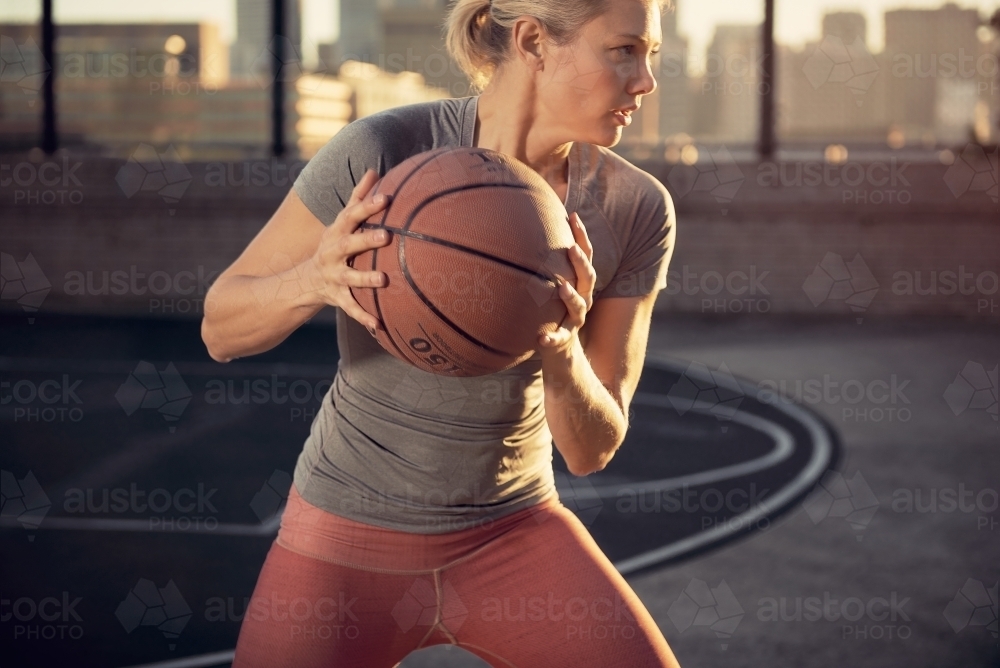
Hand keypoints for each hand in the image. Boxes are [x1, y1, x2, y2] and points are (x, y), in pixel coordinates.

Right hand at [309, 169, 392, 333]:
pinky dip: (364, 317)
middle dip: (365, 240)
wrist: (303, 282)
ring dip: (365, 279)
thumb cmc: (333, 245)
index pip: (351, 216)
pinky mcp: (336, 297)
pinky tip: (379, 325)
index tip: (385, 198)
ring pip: (350, 278)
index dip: (367, 206)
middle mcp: (332, 253)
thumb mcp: (341, 222)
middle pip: (348, 245)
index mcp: (337, 233)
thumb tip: (374, 169)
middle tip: (386, 236)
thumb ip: (358, 197)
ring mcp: (333, 276)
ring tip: (383, 280)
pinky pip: (351, 308)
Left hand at [538, 212, 594, 357]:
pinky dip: (551, 338)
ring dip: (572, 296)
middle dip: (580, 262)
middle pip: (587, 277)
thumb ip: (546, 263)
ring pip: (579, 307)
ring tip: (562, 287)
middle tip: (571, 248)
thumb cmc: (554, 310)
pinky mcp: (564, 339)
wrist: (561, 351)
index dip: (581, 236)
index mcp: (580, 283)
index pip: (585, 255)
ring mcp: (575, 320)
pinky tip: (541, 339)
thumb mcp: (553, 284)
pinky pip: (558, 339)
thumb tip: (527, 228)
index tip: (573, 215)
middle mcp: (583, 299)